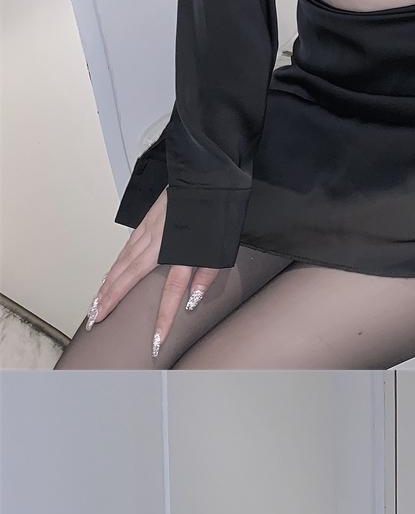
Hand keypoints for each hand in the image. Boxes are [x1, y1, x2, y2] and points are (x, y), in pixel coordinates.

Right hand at [84, 192, 222, 351]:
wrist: (205, 171)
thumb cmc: (216, 208)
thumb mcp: (220, 245)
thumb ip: (207, 276)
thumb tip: (192, 302)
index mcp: (181, 252)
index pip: (170, 294)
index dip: (163, 319)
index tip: (155, 342)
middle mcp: (159, 244)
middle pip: (129, 279)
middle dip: (111, 302)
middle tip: (95, 321)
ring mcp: (148, 232)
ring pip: (122, 264)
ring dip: (107, 286)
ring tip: (94, 304)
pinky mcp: (145, 223)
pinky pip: (125, 250)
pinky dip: (114, 266)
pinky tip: (107, 277)